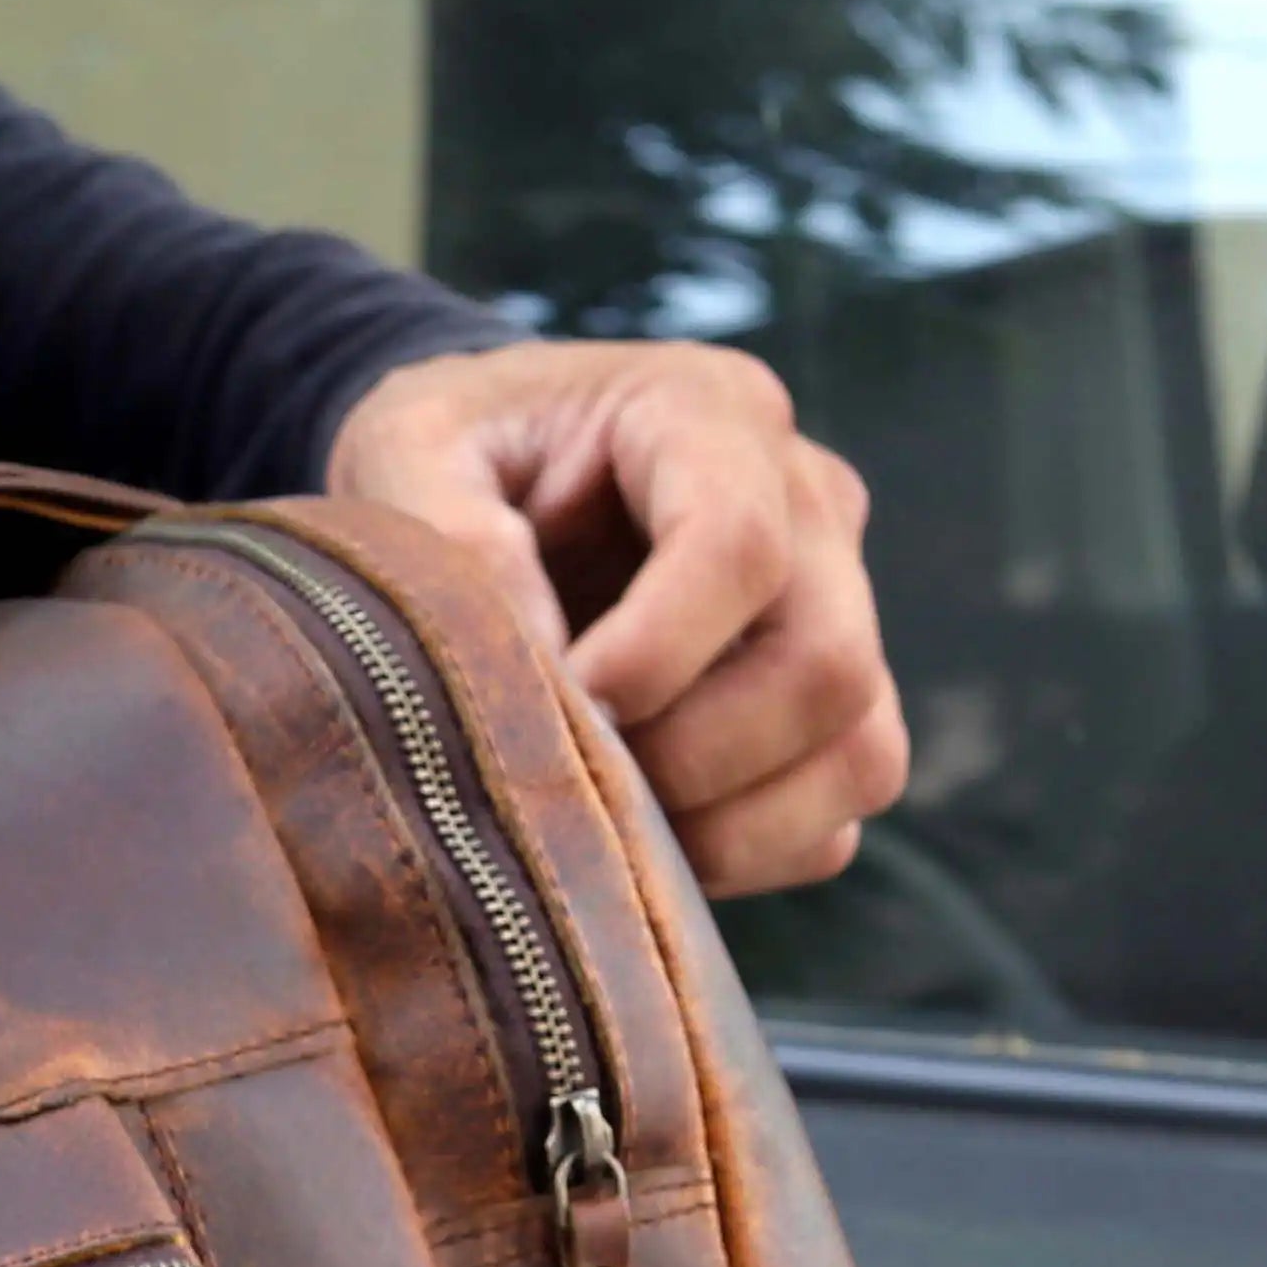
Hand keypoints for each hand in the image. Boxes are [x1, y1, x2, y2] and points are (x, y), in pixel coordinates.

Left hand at [324, 338, 907, 895]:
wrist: (486, 467)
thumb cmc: (448, 452)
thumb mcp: (407, 450)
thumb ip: (454, 533)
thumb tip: (538, 663)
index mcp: (709, 414)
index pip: (741, 545)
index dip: (654, 654)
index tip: (563, 704)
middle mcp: (809, 503)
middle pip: (826, 665)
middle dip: (692, 758)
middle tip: (573, 777)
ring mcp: (841, 602)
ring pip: (858, 753)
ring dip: (729, 826)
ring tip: (604, 820)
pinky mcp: (833, 700)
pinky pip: (838, 812)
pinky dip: (748, 852)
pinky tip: (643, 837)